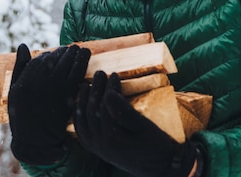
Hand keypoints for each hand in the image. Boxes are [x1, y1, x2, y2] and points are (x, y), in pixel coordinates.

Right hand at [8, 44, 89, 164]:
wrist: (36, 139)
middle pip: (57, 59)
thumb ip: (20, 67)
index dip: (51, 54)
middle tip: (72, 48)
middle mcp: (40, 83)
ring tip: (81, 51)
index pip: (42, 59)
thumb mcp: (15, 91)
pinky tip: (86, 62)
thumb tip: (23, 45)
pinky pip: (77, 75)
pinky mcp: (68, 96)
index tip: (57, 52)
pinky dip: (82, 65)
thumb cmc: (23, 114)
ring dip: (76, 55)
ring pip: (68, 64)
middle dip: (66, 52)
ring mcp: (55, 89)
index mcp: (26, 81)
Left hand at [74, 71, 198, 176]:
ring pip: (82, 123)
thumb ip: (124, 112)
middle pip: (91, 113)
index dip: (108, 89)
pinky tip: (80, 106)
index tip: (114, 75)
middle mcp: (100, 145)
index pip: (104, 108)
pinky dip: (79, 118)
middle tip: (100, 74)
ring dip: (83, 102)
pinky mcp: (98, 150)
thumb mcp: (144, 126)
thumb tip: (109, 94)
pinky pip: (82, 133)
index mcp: (112, 138)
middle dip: (95, 91)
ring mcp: (97, 149)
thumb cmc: (156, 146)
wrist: (161, 168)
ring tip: (86, 85)